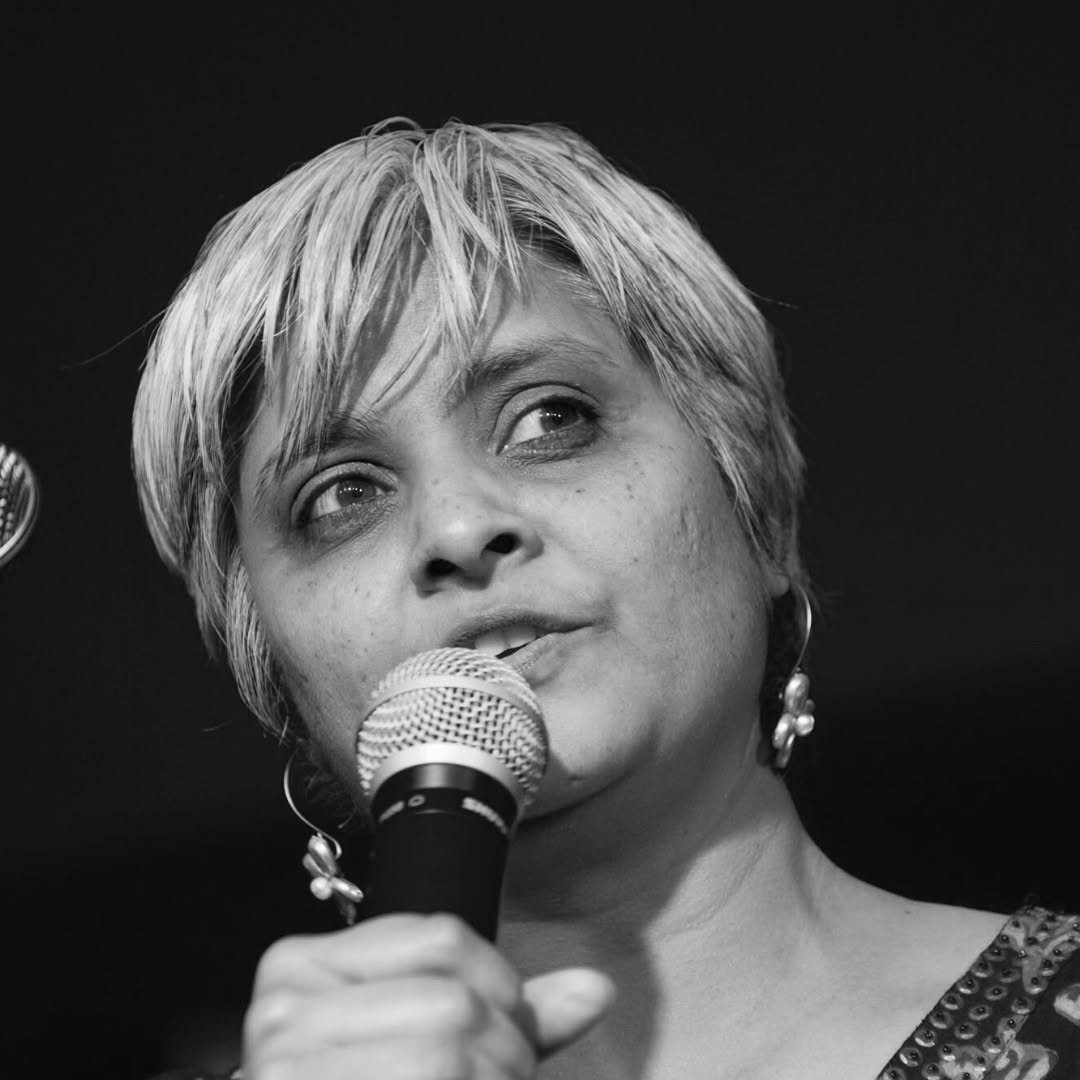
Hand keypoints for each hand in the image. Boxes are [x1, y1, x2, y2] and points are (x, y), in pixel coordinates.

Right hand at [242, 912, 614, 1078]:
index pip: (440, 936)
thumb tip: (598, 989)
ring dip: (495, 1079)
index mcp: (303, 963)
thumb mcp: (423, 1038)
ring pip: (444, 1051)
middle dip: (509, 1048)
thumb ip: (506, 1014)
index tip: (513, 1022)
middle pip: (451, 1000)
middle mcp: (281, 1008)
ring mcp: (285, 1065)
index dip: (501, 982)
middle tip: (509, 1075)